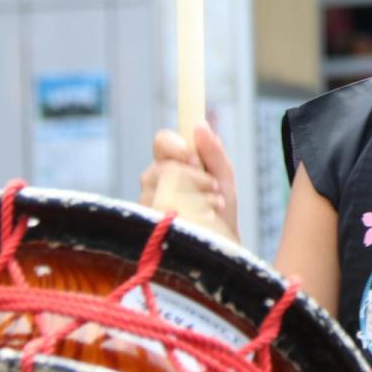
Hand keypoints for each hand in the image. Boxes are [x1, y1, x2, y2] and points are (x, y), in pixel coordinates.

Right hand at [140, 123, 239, 242]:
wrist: (221, 245)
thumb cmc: (220, 208)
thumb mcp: (223, 176)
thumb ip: (213, 151)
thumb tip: (200, 125)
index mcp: (170, 162)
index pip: (161, 141)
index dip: (176, 146)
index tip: (194, 159)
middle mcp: (154, 181)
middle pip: (162, 167)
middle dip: (194, 178)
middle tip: (213, 187)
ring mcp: (148, 203)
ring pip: (164, 189)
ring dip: (197, 197)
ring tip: (213, 206)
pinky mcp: (149, 225)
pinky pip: (164, 212)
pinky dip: (191, 213)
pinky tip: (203, 219)